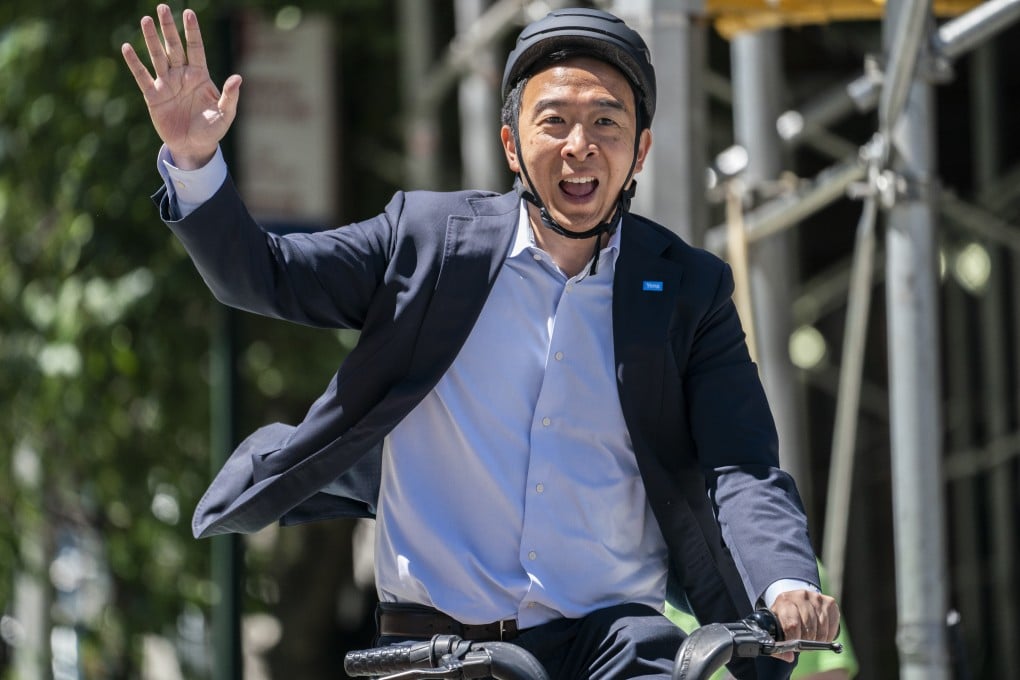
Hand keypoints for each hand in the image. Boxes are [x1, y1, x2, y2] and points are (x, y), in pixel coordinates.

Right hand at [121, 4, 240, 168]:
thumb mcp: (225, 115)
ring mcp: (166, 84)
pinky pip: (142, 77)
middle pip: (174, 47)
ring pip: (158, 57)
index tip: (188, 13)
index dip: (192, 31)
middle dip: (169, 28)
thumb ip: (230, 96)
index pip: (195, 48)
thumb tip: (237, 78)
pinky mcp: (153, 96)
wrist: (194, 147)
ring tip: (146, 20)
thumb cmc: (212, 129)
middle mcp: (182, 75)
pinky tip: (127, 48)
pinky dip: (135, 63)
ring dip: (151, 39)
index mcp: (200, 76)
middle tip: (162, 7)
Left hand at [770, 589, 839, 662]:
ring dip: (817, 640)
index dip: (794, 640)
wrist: (794, 600)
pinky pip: (832, 626)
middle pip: (808, 627)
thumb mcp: (776, 625)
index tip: (793, 647)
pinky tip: (820, 635)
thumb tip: (789, 657)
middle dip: (806, 641)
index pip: (792, 624)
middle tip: (802, 645)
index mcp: (784, 600)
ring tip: (810, 640)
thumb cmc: (784, 615)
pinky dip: (827, 636)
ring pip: (821, 628)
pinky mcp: (829, 602)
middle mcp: (801, 596)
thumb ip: (778, 643)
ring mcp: (816, 598)